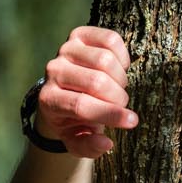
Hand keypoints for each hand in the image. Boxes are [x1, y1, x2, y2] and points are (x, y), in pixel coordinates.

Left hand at [36, 26, 137, 159]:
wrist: (63, 93)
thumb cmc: (73, 121)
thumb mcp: (77, 141)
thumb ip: (89, 147)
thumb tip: (106, 143)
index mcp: (49, 100)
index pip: (81, 106)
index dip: (110, 114)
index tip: (132, 122)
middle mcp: (53, 71)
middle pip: (97, 82)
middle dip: (118, 98)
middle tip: (121, 105)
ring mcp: (65, 49)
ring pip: (106, 60)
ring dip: (121, 79)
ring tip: (117, 89)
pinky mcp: (79, 34)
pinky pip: (111, 39)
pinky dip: (122, 57)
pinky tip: (119, 70)